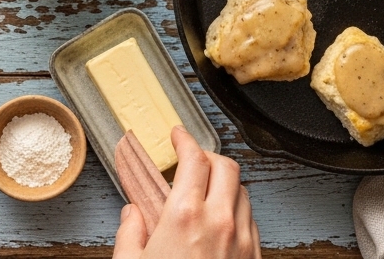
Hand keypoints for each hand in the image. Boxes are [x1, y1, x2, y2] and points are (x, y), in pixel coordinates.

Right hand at [113, 127, 260, 258]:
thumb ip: (129, 234)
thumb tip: (131, 215)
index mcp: (184, 217)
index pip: (193, 159)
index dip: (185, 140)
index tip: (178, 136)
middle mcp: (218, 222)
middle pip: (226, 167)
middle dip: (208, 157)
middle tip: (193, 161)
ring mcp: (241, 238)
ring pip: (242, 191)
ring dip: (224, 185)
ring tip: (205, 194)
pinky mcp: (254, 255)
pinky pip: (251, 220)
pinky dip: (236, 211)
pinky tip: (219, 222)